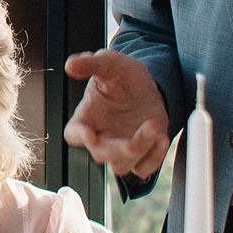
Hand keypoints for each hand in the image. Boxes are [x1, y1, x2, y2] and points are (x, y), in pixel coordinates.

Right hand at [62, 49, 171, 179]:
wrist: (148, 88)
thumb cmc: (123, 77)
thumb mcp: (110, 64)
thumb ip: (91, 64)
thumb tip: (71, 64)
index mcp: (86, 118)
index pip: (74, 134)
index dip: (80, 136)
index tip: (90, 134)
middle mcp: (100, 138)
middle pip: (100, 154)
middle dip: (119, 148)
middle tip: (137, 137)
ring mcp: (119, 150)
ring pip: (122, 165)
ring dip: (140, 151)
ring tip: (154, 127)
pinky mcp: (140, 156)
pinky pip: (144, 168)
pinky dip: (154, 158)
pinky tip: (162, 138)